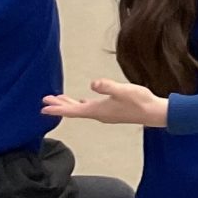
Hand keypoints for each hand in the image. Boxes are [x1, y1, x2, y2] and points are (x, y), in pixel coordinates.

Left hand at [42, 77, 167, 128]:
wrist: (154, 112)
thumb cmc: (140, 101)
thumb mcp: (123, 91)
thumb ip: (108, 87)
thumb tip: (93, 84)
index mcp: (97, 110)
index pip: (72, 110)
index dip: (57, 108)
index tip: (43, 108)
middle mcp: (98, 114)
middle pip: (73, 110)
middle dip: (59, 105)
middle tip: (45, 100)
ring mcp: (104, 113)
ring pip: (80, 109)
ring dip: (68, 104)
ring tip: (57, 99)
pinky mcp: (110, 111)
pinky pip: (89, 108)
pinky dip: (80, 104)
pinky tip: (82, 101)